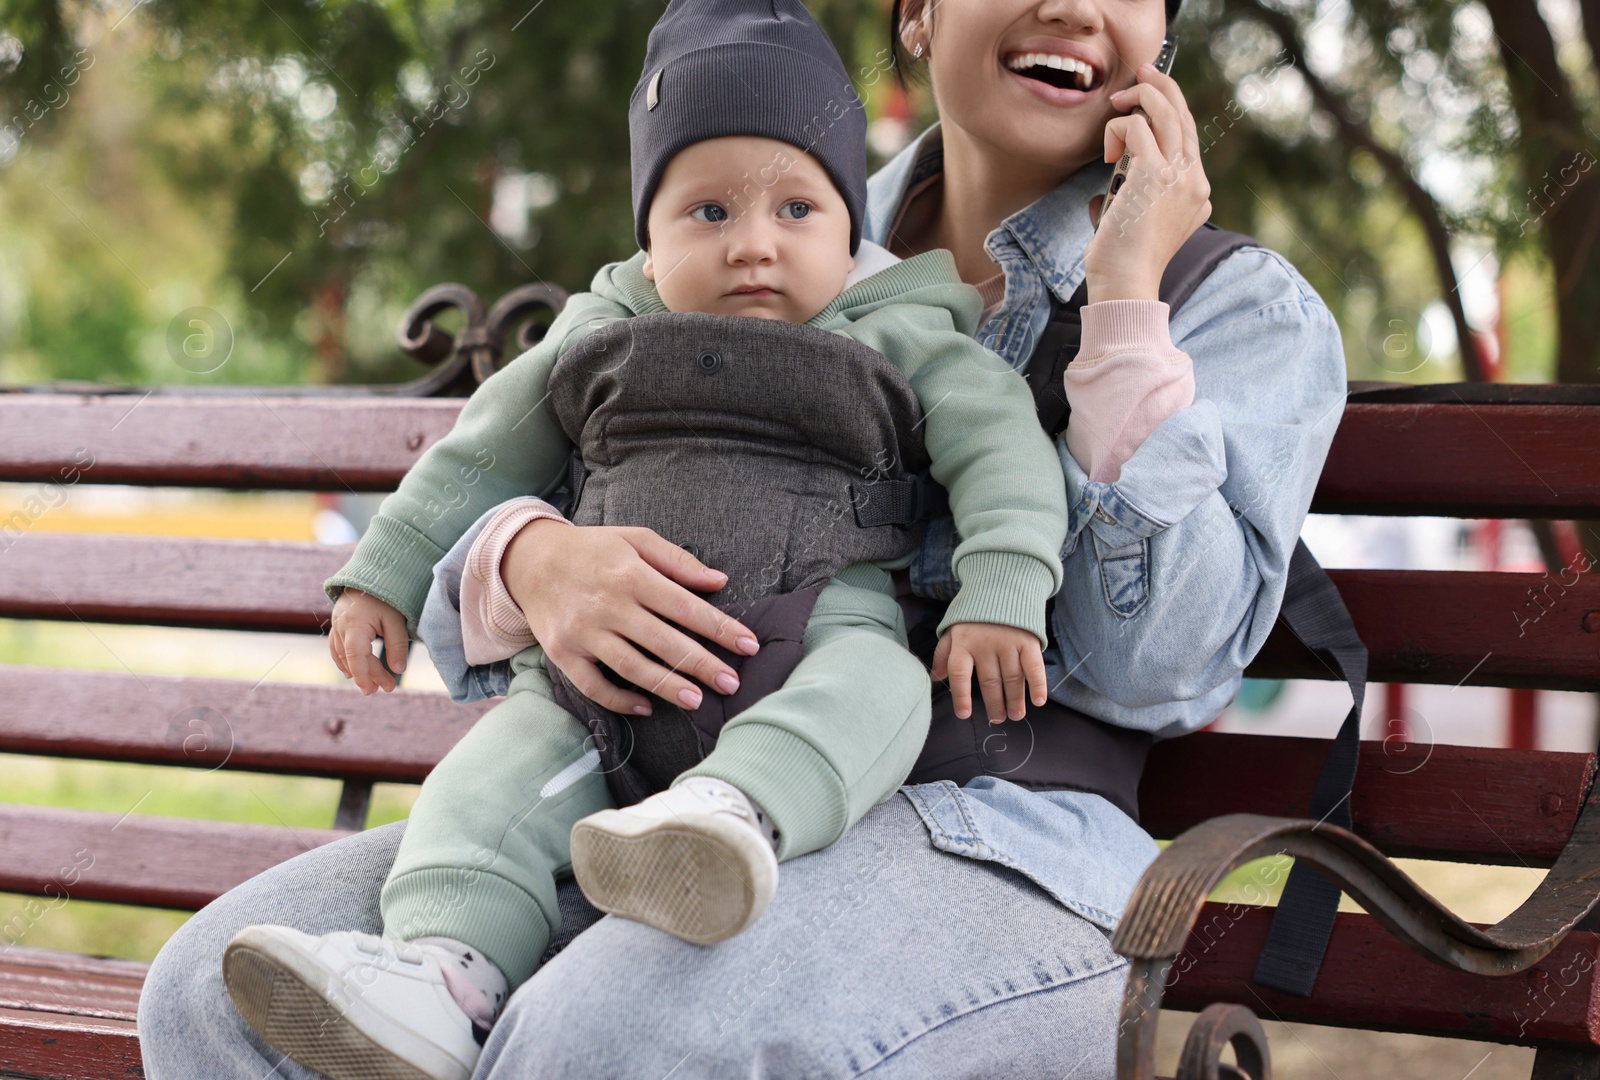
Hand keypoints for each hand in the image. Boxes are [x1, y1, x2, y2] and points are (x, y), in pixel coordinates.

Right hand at [329, 588, 408, 695]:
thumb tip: (398, 670)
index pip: (355, 656)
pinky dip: (344, 660)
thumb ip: (397, 645)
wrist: (372, 573)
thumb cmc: (386, 596)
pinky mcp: (337, 623)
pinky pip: (336, 647)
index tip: (375, 688)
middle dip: (368, 675)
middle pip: (351, 658)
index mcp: (354, 624)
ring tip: (372, 685)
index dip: (364, 675)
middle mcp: (340, 626)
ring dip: (356, 671)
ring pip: (342, 654)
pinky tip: (352, 673)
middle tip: (386, 688)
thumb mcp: (396, 620)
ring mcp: (336, 624)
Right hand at [501, 519, 759, 716]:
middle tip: (732, 684)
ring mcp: (583, 632)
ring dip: (667, 686)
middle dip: (702, 665)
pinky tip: (646, 707)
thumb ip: (678, 561)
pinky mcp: (562, 653)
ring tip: (697, 701)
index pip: (686, 607)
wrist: (529, 559)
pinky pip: (593, 685)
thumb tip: (719, 580)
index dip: (720, 628)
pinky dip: (619, 699)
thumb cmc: (593, 549)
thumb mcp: (635, 539)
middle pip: (664, 642)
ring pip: (632, 667)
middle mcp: (608, 605)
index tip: (749, 646)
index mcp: (631, 574)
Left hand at [931, 622, 1047, 723]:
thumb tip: (935, 678)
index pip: (960, 673)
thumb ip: (943, 654)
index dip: (961, 695)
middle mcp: (985, 644)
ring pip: (1011, 678)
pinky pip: (1034, 666)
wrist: (1001, 586)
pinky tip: (1038, 701)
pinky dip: (1037, 684)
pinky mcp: (1028, 640)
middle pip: (989, 681)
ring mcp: (1008, 642)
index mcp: (963, 643)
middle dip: (994, 703)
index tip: (964, 714)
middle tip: (997, 719)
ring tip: (1015, 715)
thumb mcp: (952, 630)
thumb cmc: (974, 615)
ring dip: (1014, 699)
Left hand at [1082, 62, 1211, 301]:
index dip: (1169, 109)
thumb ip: (1140, 199)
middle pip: (1184, 116)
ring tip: (1118, 101)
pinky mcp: (1155, 174)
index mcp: (1196, 193)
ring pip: (1166, 111)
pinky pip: (1137, 126)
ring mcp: (1178, 176)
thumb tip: (1112, 185)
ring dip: (1141, 95)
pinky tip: (1108, 154)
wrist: (1126, 285)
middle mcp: (1194, 181)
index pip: (1188, 136)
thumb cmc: (1123, 262)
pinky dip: (1118, 129)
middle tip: (1141, 72)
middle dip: (1162, 86)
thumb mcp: (1141, 224)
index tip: (1146, 97)